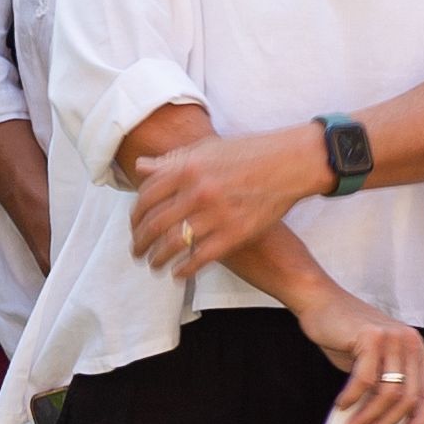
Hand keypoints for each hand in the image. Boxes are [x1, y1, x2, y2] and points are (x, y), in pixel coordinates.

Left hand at [129, 118, 336, 281]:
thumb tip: (142, 168)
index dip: (135, 216)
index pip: (147, 197)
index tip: (134, 226)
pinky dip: (185, 269)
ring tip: (153, 266)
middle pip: (155, 223)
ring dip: (158, 259)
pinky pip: (201, 258)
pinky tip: (178, 274)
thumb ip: (172, 161)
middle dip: (140, 242)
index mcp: (187, 167)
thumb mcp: (206, 149)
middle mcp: (197, 190)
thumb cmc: (248, 153)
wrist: (289, 163)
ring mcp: (216, 213)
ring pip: (174, 244)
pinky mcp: (235, 233)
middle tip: (136, 252)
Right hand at [298, 289, 423, 423]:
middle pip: (408, 396)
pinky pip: (365, 379)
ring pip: (388, 392)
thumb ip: (384, 384)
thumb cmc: (345, 335)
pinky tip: (341, 405)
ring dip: (368, 417)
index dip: (418, 420)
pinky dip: (352, 398)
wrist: (321, 301)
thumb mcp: (373, 361)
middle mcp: (410, 343)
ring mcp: (393, 338)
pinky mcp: (372, 336)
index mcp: (416, 350)